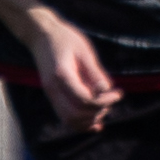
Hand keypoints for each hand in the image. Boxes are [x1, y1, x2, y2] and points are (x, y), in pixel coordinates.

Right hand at [23, 9, 120, 131]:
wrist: (41, 35)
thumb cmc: (65, 39)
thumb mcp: (84, 51)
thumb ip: (95, 72)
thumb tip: (106, 90)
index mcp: (61, 76)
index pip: (84, 100)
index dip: (104, 101)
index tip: (118, 93)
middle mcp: (53, 89)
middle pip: (76, 114)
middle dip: (98, 111)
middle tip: (112, 98)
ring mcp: (50, 95)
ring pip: (69, 120)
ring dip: (90, 119)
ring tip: (105, 107)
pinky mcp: (53, 96)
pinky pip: (65, 117)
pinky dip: (81, 123)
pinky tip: (96, 123)